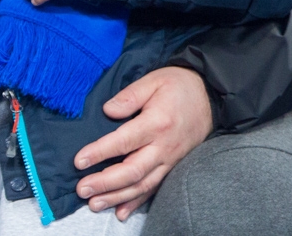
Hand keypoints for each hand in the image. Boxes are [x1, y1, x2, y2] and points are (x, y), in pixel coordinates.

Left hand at [75, 67, 213, 219]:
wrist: (212, 95)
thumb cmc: (180, 86)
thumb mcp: (155, 80)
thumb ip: (130, 95)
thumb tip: (107, 111)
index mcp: (158, 122)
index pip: (124, 141)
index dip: (100, 152)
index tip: (79, 161)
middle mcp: (165, 145)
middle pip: (132, 170)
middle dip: (105, 182)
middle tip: (82, 189)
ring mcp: (171, 158)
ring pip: (142, 184)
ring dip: (117, 197)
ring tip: (94, 203)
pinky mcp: (174, 165)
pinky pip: (156, 187)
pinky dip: (137, 202)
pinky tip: (121, 212)